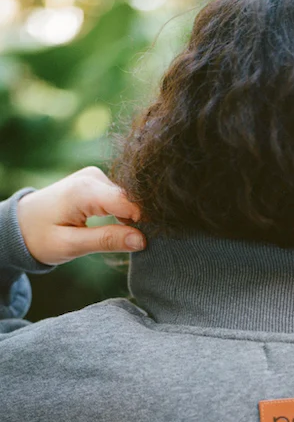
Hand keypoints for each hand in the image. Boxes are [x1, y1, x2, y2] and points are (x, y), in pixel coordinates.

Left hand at [16, 166, 145, 265]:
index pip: (130, 204)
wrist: (20, 223)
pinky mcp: (97, 181)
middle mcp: (93, 177)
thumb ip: (107, 241)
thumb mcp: (71, 245)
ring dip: (131, 218)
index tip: (145, 242)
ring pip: (129, 199)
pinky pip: (122, 197)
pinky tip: (118, 226)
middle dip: (137, 222)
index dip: (143, 223)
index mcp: (84, 191)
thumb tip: (142, 240)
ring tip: (120, 236)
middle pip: (131, 200)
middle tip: (130, 243)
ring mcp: (95, 176)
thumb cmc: (41, 237)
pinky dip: (124, 213)